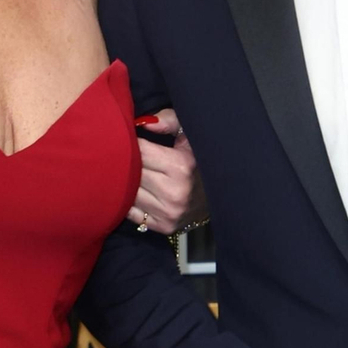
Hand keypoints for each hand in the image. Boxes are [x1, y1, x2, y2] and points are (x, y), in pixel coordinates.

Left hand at [128, 108, 200, 235]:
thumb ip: (168, 121)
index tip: (133, 140)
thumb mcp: (189, 135)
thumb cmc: (199, 162)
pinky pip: (131, 212)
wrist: (221, 197)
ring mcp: (168, 213)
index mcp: (180, 166)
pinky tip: (138, 192)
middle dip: (127, 162)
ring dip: (125, 183)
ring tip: (134, 173)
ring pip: (128, 193)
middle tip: (127, 156)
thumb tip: (143, 122)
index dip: (133, 143)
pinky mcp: (163, 227)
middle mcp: (174, 192)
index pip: (140, 151)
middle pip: (131, 173)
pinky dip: (129, 201)